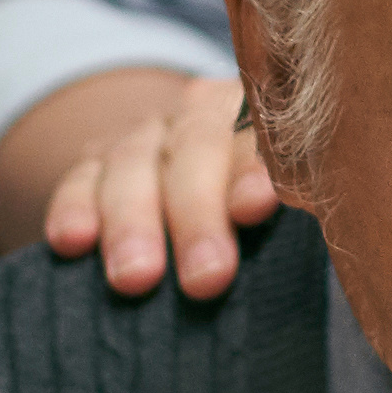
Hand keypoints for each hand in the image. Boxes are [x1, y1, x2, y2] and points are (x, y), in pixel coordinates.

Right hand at [1, 69, 275, 298]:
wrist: (201, 183)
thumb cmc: (263, 211)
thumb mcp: (291, 200)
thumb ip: (299, 209)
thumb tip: (319, 240)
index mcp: (265, 117)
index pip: (262, 134)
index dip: (254, 167)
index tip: (255, 207)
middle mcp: (202, 115)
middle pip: (196, 148)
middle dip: (197, 214)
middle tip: (205, 276)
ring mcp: (146, 137)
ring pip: (133, 164)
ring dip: (133, 222)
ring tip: (136, 277)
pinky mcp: (95, 162)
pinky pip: (79, 179)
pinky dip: (73, 208)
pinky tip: (71, 242)